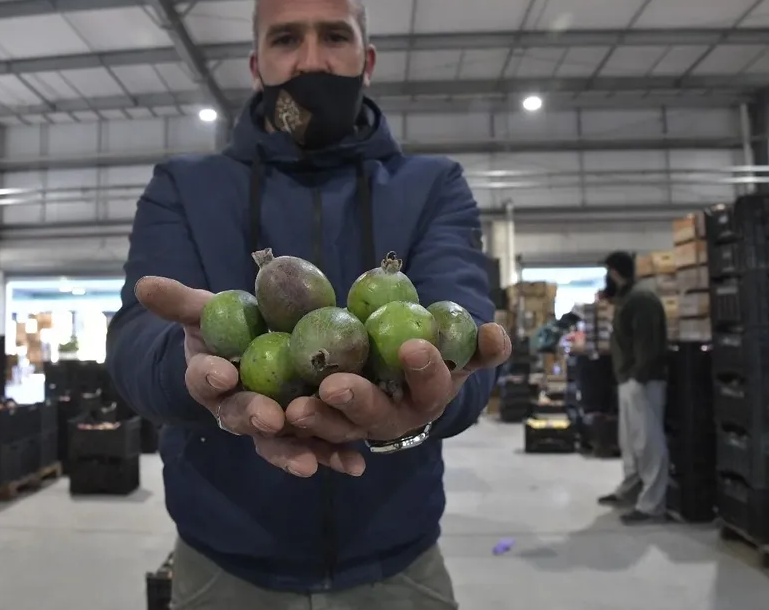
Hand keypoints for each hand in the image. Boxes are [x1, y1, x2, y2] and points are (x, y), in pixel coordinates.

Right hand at [134, 276, 366, 478]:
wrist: (256, 351)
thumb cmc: (226, 330)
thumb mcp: (204, 310)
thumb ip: (179, 301)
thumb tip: (143, 284)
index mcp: (209, 380)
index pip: (203, 379)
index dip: (209, 377)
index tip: (221, 372)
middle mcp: (236, 409)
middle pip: (241, 417)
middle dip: (254, 417)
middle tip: (269, 417)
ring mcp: (271, 425)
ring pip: (278, 441)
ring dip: (293, 451)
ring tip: (309, 462)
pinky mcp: (303, 433)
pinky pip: (318, 446)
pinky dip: (334, 457)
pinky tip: (355, 465)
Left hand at [286, 323, 511, 443]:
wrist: (398, 381)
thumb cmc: (430, 358)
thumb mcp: (457, 351)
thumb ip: (478, 344)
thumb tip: (497, 331)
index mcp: (426, 398)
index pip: (431, 388)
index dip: (426, 371)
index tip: (414, 346)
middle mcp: (391, 421)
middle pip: (375, 417)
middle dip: (356, 402)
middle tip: (335, 385)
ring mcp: (355, 430)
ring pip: (334, 431)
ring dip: (316, 423)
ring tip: (293, 410)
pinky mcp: (321, 431)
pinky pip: (302, 437)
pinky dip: (288, 437)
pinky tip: (270, 423)